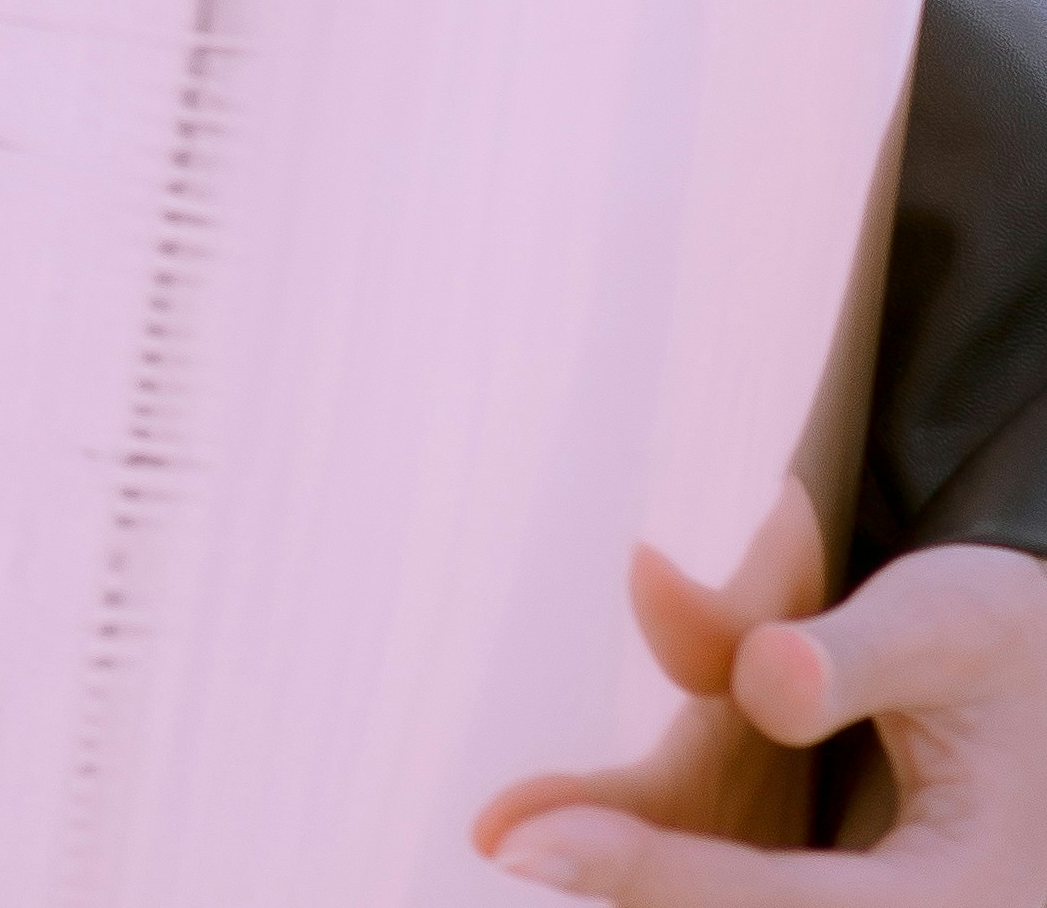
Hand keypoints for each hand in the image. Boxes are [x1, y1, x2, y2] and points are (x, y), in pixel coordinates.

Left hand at [478, 474, 1046, 892]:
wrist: (1044, 688)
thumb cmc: (1006, 644)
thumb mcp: (949, 621)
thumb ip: (846, 653)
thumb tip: (760, 679)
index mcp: (971, 901)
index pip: (788, 906)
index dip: (655, 876)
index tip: (527, 843)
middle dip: (633, 876)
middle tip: (507, 832)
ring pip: (726, 899)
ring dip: (636, 858)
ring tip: (516, 825)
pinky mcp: (835, 895)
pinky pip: (739, 885)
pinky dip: (657, 848)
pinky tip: (553, 823)